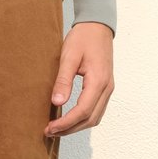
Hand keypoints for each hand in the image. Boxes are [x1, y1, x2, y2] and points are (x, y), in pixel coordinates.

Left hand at [45, 21, 114, 137]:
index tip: (50, 128)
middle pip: (90, 119)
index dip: (66, 123)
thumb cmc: (83, 38)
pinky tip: (69, 118)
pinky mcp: (104, 87)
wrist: (97, 26)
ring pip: (94, 117)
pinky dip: (83, 119)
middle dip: (70, 129)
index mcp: (98, 81)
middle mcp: (106, 88)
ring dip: (76, 126)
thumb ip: (63, 80)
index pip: (82, 111)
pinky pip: (96, 110)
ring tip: (57, 128)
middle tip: (50, 132)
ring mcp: (108, 89)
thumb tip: (57, 103)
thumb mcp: (69, 57)